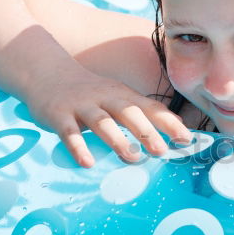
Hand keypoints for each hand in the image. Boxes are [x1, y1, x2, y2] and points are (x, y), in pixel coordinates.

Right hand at [24, 63, 192, 166]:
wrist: (47, 72)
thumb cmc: (90, 93)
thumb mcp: (118, 97)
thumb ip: (143, 113)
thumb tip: (178, 128)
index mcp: (123, 96)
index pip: (150, 108)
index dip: (168, 123)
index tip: (186, 139)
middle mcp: (105, 98)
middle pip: (128, 112)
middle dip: (146, 131)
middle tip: (162, 151)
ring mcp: (82, 106)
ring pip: (102, 122)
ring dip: (117, 140)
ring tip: (132, 159)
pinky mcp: (59, 115)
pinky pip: (69, 132)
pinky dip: (78, 147)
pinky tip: (87, 162)